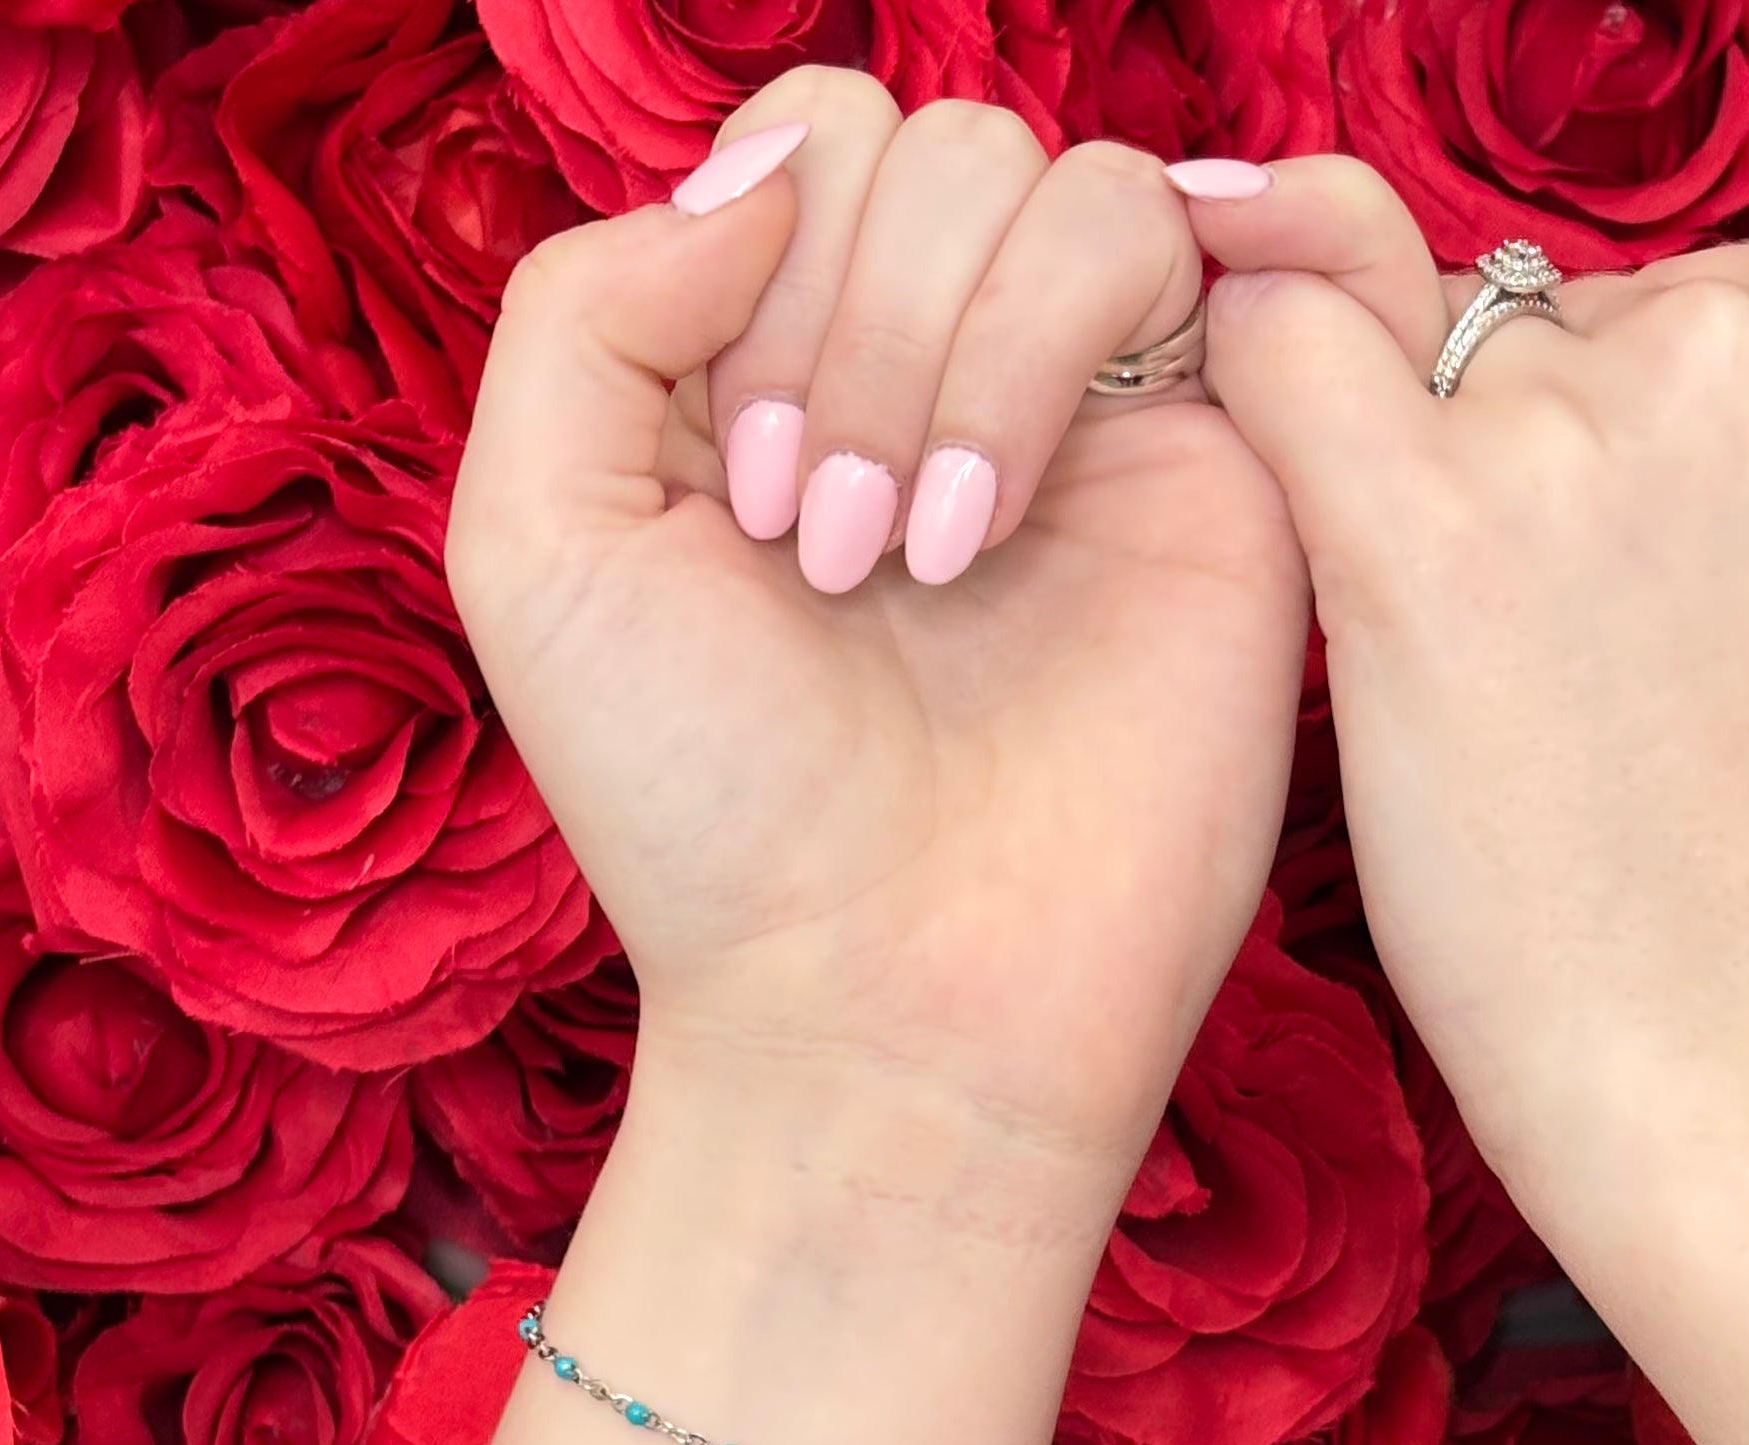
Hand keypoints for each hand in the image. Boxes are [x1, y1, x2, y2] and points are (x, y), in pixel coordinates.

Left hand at [447, 74, 1310, 1244]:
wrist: (891, 1000)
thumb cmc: (709, 815)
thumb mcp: (537, 542)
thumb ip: (584, 302)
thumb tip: (763, 172)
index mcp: (786, 375)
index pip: (802, 149)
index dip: (753, 262)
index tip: (732, 496)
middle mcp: (943, 378)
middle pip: (921, 140)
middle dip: (840, 322)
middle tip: (812, 550)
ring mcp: (1086, 418)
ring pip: (1042, 174)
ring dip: (936, 346)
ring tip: (903, 560)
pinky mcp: (1211, 465)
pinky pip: (1158, 238)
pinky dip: (1040, 346)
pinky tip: (988, 525)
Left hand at [1178, 173, 1748, 1444]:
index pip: (1673, 308)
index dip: (1624, 449)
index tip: (1620, 592)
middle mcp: (1723, 334)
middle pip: (1537, 332)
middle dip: (1516, 467)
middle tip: (1542, 670)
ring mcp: (1563, 427)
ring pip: (1408, 364)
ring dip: (1407, 496)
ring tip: (1468, 699)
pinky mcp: (1415, 536)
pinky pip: (1267, 353)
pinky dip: (1245, 394)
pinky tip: (1261, 504)